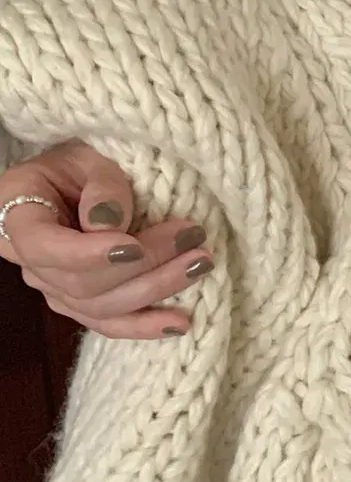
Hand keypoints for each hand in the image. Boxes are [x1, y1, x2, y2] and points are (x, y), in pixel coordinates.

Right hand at [0, 142, 213, 339]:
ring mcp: (54, 289)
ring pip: (101, 307)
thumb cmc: (78, 164)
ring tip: (199, 265)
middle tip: (192, 241)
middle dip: (143, 265)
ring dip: (156, 289)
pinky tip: (180, 323)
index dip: (87, 254)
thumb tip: (110, 224)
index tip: (132, 245)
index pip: (43, 247)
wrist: (73, 181)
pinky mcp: (80, 304)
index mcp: (19, 216)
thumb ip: (101, 184)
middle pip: (82, 282)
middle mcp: (30, 262)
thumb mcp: (88, 155)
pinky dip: (146, 326)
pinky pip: (109, 324)